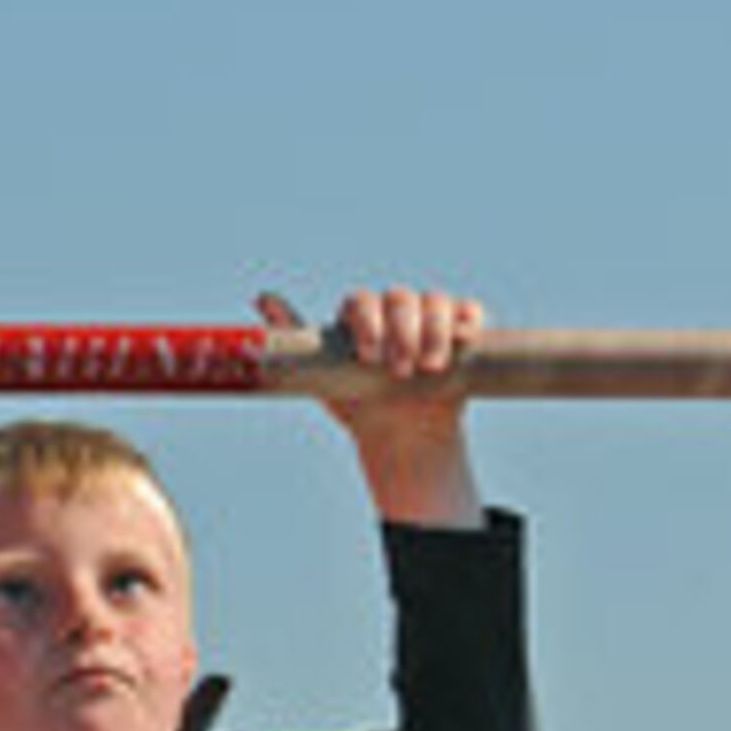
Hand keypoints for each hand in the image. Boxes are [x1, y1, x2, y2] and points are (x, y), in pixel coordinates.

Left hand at [259, 285, 486, 529]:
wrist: (400, 432)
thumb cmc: (357, 399)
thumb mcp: (322, 373)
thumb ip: (293, 335)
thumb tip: (261, 297)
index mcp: (360, 315)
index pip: (361, 302)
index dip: (367, 324)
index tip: (368, 357)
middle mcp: (394, 310)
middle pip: (401, 298)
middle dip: (402, 331)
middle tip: (400, 368)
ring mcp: (429, 319)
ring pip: (436, 301)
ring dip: (434, 330)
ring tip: (430, 365)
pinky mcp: (460, 332)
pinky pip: (468, 311)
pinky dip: (469, 317)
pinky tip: (466, 336)